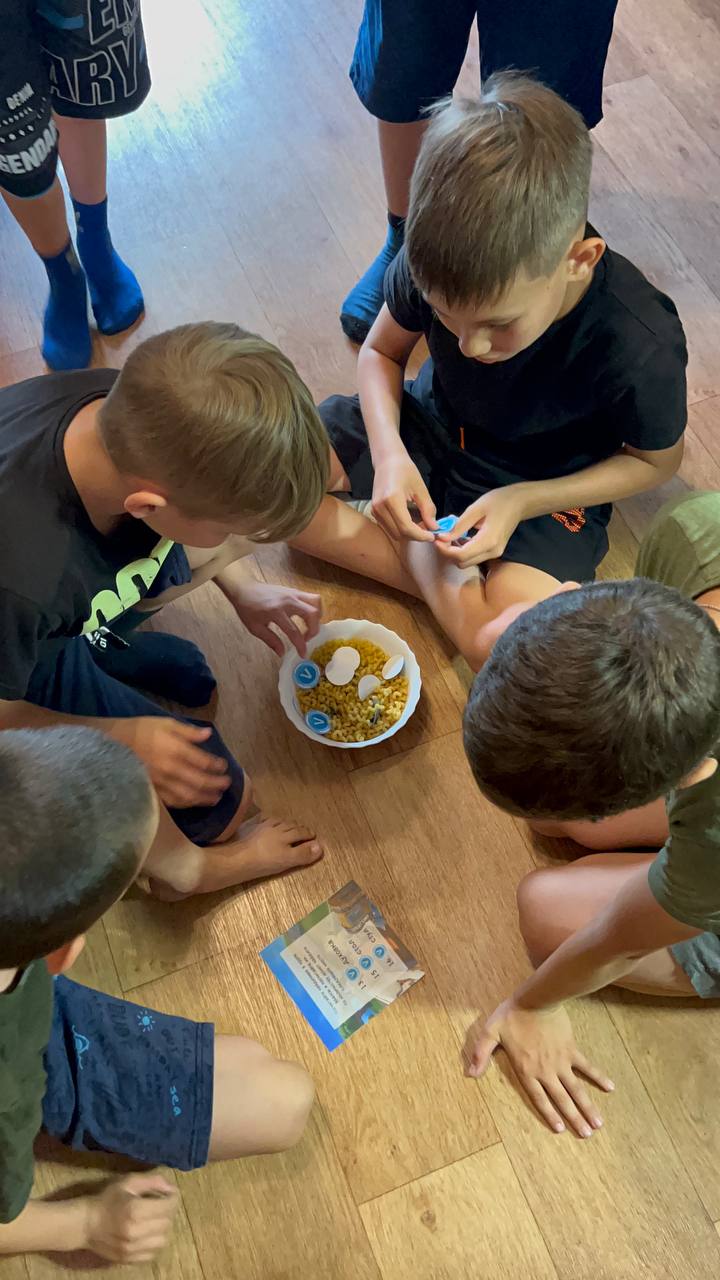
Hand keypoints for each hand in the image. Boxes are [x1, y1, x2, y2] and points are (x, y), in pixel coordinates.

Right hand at [85, 1173, 178, 1263]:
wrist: (85, 1224)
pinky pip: (152, 1254)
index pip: (168, 1206)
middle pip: (166, 1223)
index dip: (173, 1198)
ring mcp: (132, 1248)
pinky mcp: (128, 1259)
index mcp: (135, 1210)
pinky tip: (147, 1234)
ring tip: (154, 1220)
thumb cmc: (107, 1199)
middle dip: (167, 1212)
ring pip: (162, 1240)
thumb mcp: (127, 1182)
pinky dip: (153, 1244)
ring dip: (162, 1229)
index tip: (170, 1194)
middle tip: (160, 1205)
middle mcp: (135, 1232)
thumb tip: (171, 1188)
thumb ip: (152, 1181)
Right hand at [113, 716, 229, 808]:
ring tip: (216, 797)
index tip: (224, 766)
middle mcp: (172, 769)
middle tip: (227, 784)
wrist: (113, 745)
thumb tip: (209, 735)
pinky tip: (195, 802)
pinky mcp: (153, 791)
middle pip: (201, 781)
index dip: (217, 765)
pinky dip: (188, 803)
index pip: (204, 762)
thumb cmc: (141, 730)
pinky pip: (174, 802)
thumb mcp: (165, 723)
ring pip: (189, 795)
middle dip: (217, 784)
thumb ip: (189, 731)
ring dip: (206, 798)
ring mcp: (162, 783)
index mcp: (176, 750)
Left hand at [231, 581, 321, 656]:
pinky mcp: (294, 590)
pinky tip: (306, 617)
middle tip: (307, 638)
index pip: (294, 631)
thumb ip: (271, 640)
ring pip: (316, 602)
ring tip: (309, 626)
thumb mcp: (255, 628)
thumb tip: (282, 653)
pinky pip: (311, 598)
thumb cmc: (247, 608)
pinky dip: (313, 609)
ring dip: (317, 617)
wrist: (244, 588)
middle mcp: (288, 601)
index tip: (303, 654)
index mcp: (275, 612)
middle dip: (314, 630)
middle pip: (312, 614)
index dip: (301, 645)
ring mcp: (293, 593)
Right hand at [371, 451, 436, 540]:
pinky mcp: (374, 512)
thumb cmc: (405, 470)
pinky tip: (410, 520)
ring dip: (408, 533)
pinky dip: (401, 529)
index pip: (406, 527)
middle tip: (429, 529)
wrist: (387, 461)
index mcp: (392, 499)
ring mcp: (375, 510)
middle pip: (400, 534)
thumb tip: (434, 528)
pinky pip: (389, 528)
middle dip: (416, 535)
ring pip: (394, 533)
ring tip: (420, 524)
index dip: (421, 535)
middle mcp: (380, 507)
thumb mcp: (421, 489)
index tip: (433, 535)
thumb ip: (428, 509)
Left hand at [435, 486, 527, 567]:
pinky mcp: (494, 552)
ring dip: (455, 552)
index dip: (445, 550)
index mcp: (488, 541)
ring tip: (450, 536)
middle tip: (441, 537)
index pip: (461, 556)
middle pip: (462, 563)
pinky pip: (474, 557)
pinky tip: (460, 537)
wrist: (520, 503)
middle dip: (448, 552)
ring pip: (467, 562)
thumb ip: (459, 525)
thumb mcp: (476, 509)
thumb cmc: (499, 501)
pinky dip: (463, 550)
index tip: (436, 539)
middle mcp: (492, 552)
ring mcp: (494, 553)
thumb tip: (442, 538)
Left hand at [464, 1000, 613, 1136]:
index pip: (539, 1098)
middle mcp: (546, 1070)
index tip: (561, 1130)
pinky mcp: (571, 1049)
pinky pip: (587, 1066)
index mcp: (527, 1070)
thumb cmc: (512, 1015)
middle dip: (575, 1118)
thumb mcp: (490, 1033)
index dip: (549, 1114)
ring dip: (588, 1106)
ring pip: (576, 1089)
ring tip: (599, 1123)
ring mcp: (561, 1061)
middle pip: (562, 1099)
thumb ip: (481, 1054)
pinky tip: (610, 1087)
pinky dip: (598, 1077)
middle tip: (588, 1135)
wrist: (537, 999)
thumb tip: (469, 1074)